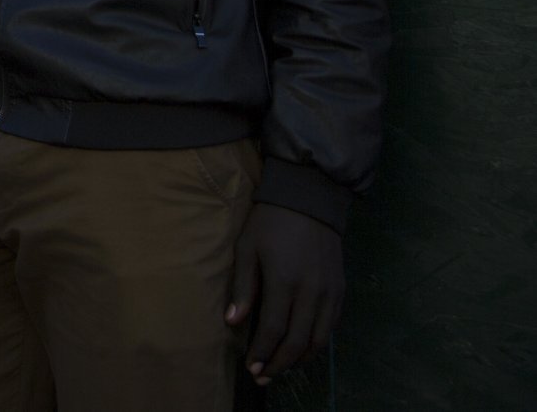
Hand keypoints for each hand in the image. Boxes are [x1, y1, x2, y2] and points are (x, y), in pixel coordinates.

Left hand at [226, 202, 343, 384]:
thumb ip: (243, 287)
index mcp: (285, 281)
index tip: (251, 367)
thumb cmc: (270, 222)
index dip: (262, 352)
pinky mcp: (341, 290)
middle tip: (263, 376)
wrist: (310, 199)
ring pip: (319, 339)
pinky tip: (302, 347)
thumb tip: (233, 322)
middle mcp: (312, 292)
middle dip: (280, 363)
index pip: (275, 329)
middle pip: (298, 341)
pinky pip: (331, 326)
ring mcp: (330, 293)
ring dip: (300, 359)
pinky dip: (317, 342)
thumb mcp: (247, 248)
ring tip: (281, 367)